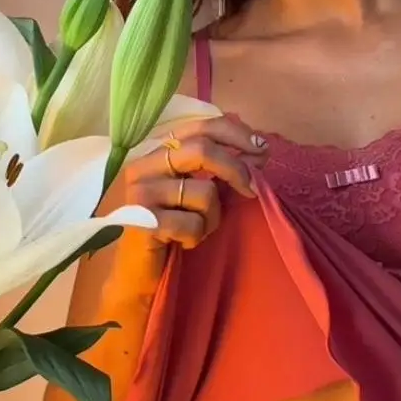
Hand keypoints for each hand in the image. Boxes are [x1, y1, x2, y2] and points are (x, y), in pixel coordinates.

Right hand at [118, 114, 267, 248]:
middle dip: (236, 169)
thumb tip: (258, 152)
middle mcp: (143, 165)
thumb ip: (217, 169)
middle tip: (252, 191)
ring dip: (212, 216)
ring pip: (203, 191)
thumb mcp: (196, 193)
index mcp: (156, 152)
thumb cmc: (172, 230)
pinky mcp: (142, 221)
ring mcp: (140, 192)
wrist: (137, 274)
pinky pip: (191, 223)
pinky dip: (196, 236)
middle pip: (202, 149)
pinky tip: (181, 243)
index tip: (262, 149)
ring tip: (198, 229)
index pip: (200, 126)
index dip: (235, 134)